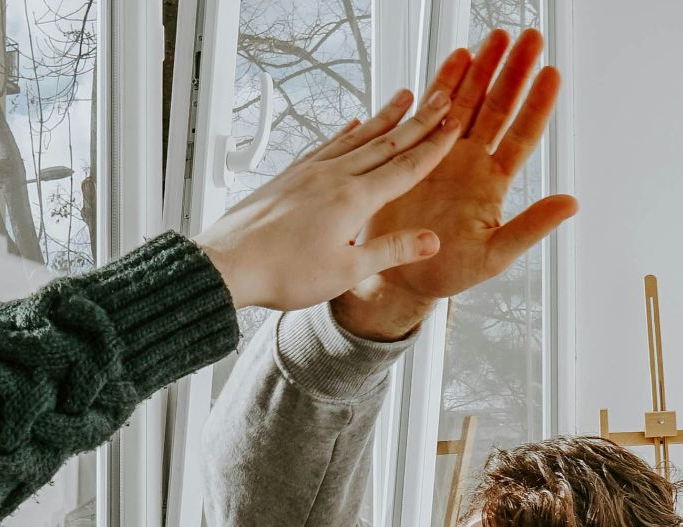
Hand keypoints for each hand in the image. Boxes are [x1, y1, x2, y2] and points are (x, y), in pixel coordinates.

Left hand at [193, 87, 461, 310]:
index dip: (433, 146)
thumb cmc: (283, 273)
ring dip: (384, 118)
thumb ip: (390, 250)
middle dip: (418, 121)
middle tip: (442, 98)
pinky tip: (351, 125)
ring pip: (356, 138)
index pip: (405, 168)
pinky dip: (344, 133)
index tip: (455, 125)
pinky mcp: (290, 176)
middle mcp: (333, 176)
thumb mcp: (346, 271)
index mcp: (353, 199)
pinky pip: (325, 145)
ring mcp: (309, 172)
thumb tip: (432, 240)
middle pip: (385, 143)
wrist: (228, 264)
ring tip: (404, 98)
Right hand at [332, 28, 576, 340]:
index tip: (551, 74)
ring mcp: (445, 153)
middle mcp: (473, 161)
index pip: (522, 136)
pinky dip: (444, 84)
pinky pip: (432, 111)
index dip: (537, 105)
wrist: (400, 275)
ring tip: (496, 37)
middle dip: (513, 72)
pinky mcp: (416, 152)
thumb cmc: (449, 272)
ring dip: (483, 69)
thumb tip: (571, 203)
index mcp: (493, 183)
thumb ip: (530, 227)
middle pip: (499, 108)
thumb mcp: (494, 255)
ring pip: (469, 102)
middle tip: (530, 38)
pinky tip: (457, 57)